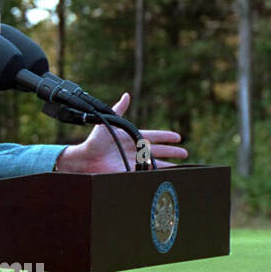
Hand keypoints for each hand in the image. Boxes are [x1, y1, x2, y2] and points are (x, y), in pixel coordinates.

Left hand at [57, 93, 188, 172]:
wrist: (86, 158)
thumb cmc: (95, 140)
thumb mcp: (108, 122)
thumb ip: (118, 109)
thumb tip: (126, 95)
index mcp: (132, 137)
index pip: (154, 136)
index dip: (165, 136)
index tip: (177, 137)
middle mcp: (135, 149)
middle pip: (158, 150)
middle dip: (172, 152)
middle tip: (184, 153)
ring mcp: (134, 161)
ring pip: (155, 163)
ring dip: (168, 165)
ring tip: (181, 167)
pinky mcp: (130, 171)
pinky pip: (146, 173)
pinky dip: (156, 174)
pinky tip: (165, 176)